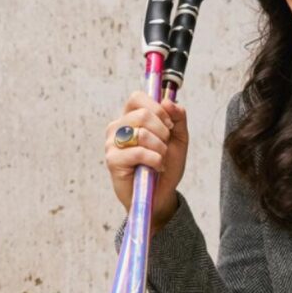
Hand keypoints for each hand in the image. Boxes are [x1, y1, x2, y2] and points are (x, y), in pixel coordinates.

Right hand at [105, 92, 188, 220]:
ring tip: (161, 160)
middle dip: (163, 132)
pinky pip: (138, 152)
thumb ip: (178, 117)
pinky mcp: (113, 160)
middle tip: (165, 147)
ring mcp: (112, 143)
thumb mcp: (179, 139)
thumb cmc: (166, 165)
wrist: (161, 194)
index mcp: (131, 117)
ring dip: (160, 149)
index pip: (137, 97)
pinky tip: (156, 168)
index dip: (157, 109)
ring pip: (141, 134)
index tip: (169, 125)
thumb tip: (169, 101)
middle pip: (143, 115)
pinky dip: (155, 160)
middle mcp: (118, 127)